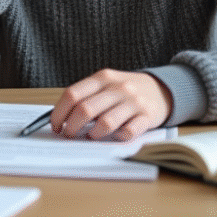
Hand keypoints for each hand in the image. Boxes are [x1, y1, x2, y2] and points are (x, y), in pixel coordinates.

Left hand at [49, 69, 171, 140]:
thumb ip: (87, 96)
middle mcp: (118, 88)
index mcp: (103, 78)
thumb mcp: (106, 84)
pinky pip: (128, 132)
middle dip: (71, 127)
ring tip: (91, 136)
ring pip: (105, 123)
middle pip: (85, 110)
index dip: (59, 112)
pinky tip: (114, 136)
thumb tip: (61, 118)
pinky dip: (117, 138)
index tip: (55, 125)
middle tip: (69, 135)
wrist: (161, 89)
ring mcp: (133, 102)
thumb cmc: (125, 91)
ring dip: (93, 134)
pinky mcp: (147, 117)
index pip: (72, 94)